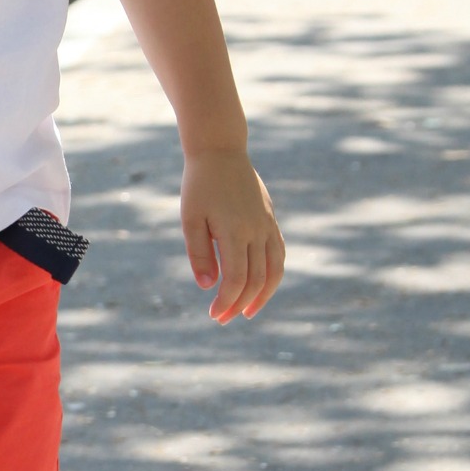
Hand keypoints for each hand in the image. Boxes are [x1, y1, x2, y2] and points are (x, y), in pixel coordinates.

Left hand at [181, 145, 283, 321]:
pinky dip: (273, 275)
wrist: (221, 151)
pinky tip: (261, 286)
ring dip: (263, 295)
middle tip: (222, 319)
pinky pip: (279, 254)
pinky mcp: (270, 220)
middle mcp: (256, 230)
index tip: (213, 314)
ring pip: (275, 270)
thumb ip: (198, 254)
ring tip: (247, 312)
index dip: (226, 301)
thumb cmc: (199, 185)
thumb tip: (208, 287)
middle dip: (240, 304)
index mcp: (234, 231)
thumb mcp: (190, 219)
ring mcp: (267, 225)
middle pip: (256, 280)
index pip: (236, 279)